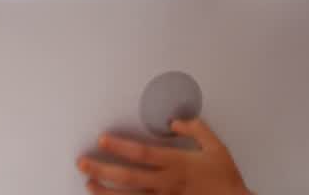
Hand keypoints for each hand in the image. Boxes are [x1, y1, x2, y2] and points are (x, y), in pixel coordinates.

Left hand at [76, 119, 249, 194]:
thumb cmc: (226, 178)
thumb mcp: (216, 146)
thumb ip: (196, 128)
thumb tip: (175, 119)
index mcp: (177, 164)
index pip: (142, 154)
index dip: (120, 147)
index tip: (102, 139)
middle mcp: (167, 183)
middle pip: (128, 177)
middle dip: (102, 169)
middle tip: (82, 162)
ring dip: (106, 192)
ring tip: (88, 183)